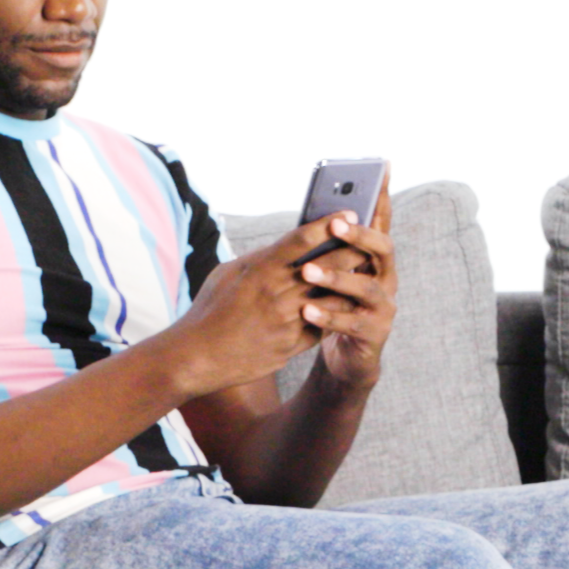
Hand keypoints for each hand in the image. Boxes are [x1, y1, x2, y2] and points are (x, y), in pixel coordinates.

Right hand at [163, 220, 347, 396]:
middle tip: (370, 240)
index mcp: (261, 269)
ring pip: (334, 298)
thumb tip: (285, 249)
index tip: (350, 211)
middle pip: (327, 266)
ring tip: (364, 275)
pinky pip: (322, 326)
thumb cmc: (210, 310)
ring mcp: (288, 321)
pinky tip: (344, 306)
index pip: (303, 239)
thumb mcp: (229, 274)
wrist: (199, 357)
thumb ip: (260, 259)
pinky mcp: (292, 345)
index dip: (329, 223)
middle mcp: (278, 293)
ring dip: (351, 286)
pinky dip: (334, 314)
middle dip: (353, 250)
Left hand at [298, 172, 396, 389]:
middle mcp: (386, 278)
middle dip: (360, 235)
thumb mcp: (333, 273)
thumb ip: (330, 247)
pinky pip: (352, 323)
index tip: (381, 167)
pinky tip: (306, 310)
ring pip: (367, 287)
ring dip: (337, 277)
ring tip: (308, 271)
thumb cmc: (335, 304)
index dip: (382, 195)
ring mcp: (384, 307)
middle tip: (335, 225)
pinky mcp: (375, 334)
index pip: (381, 221)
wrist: (346, 356)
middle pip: (383, 249)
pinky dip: (328, 315)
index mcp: (375, 258)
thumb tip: (311, 213)